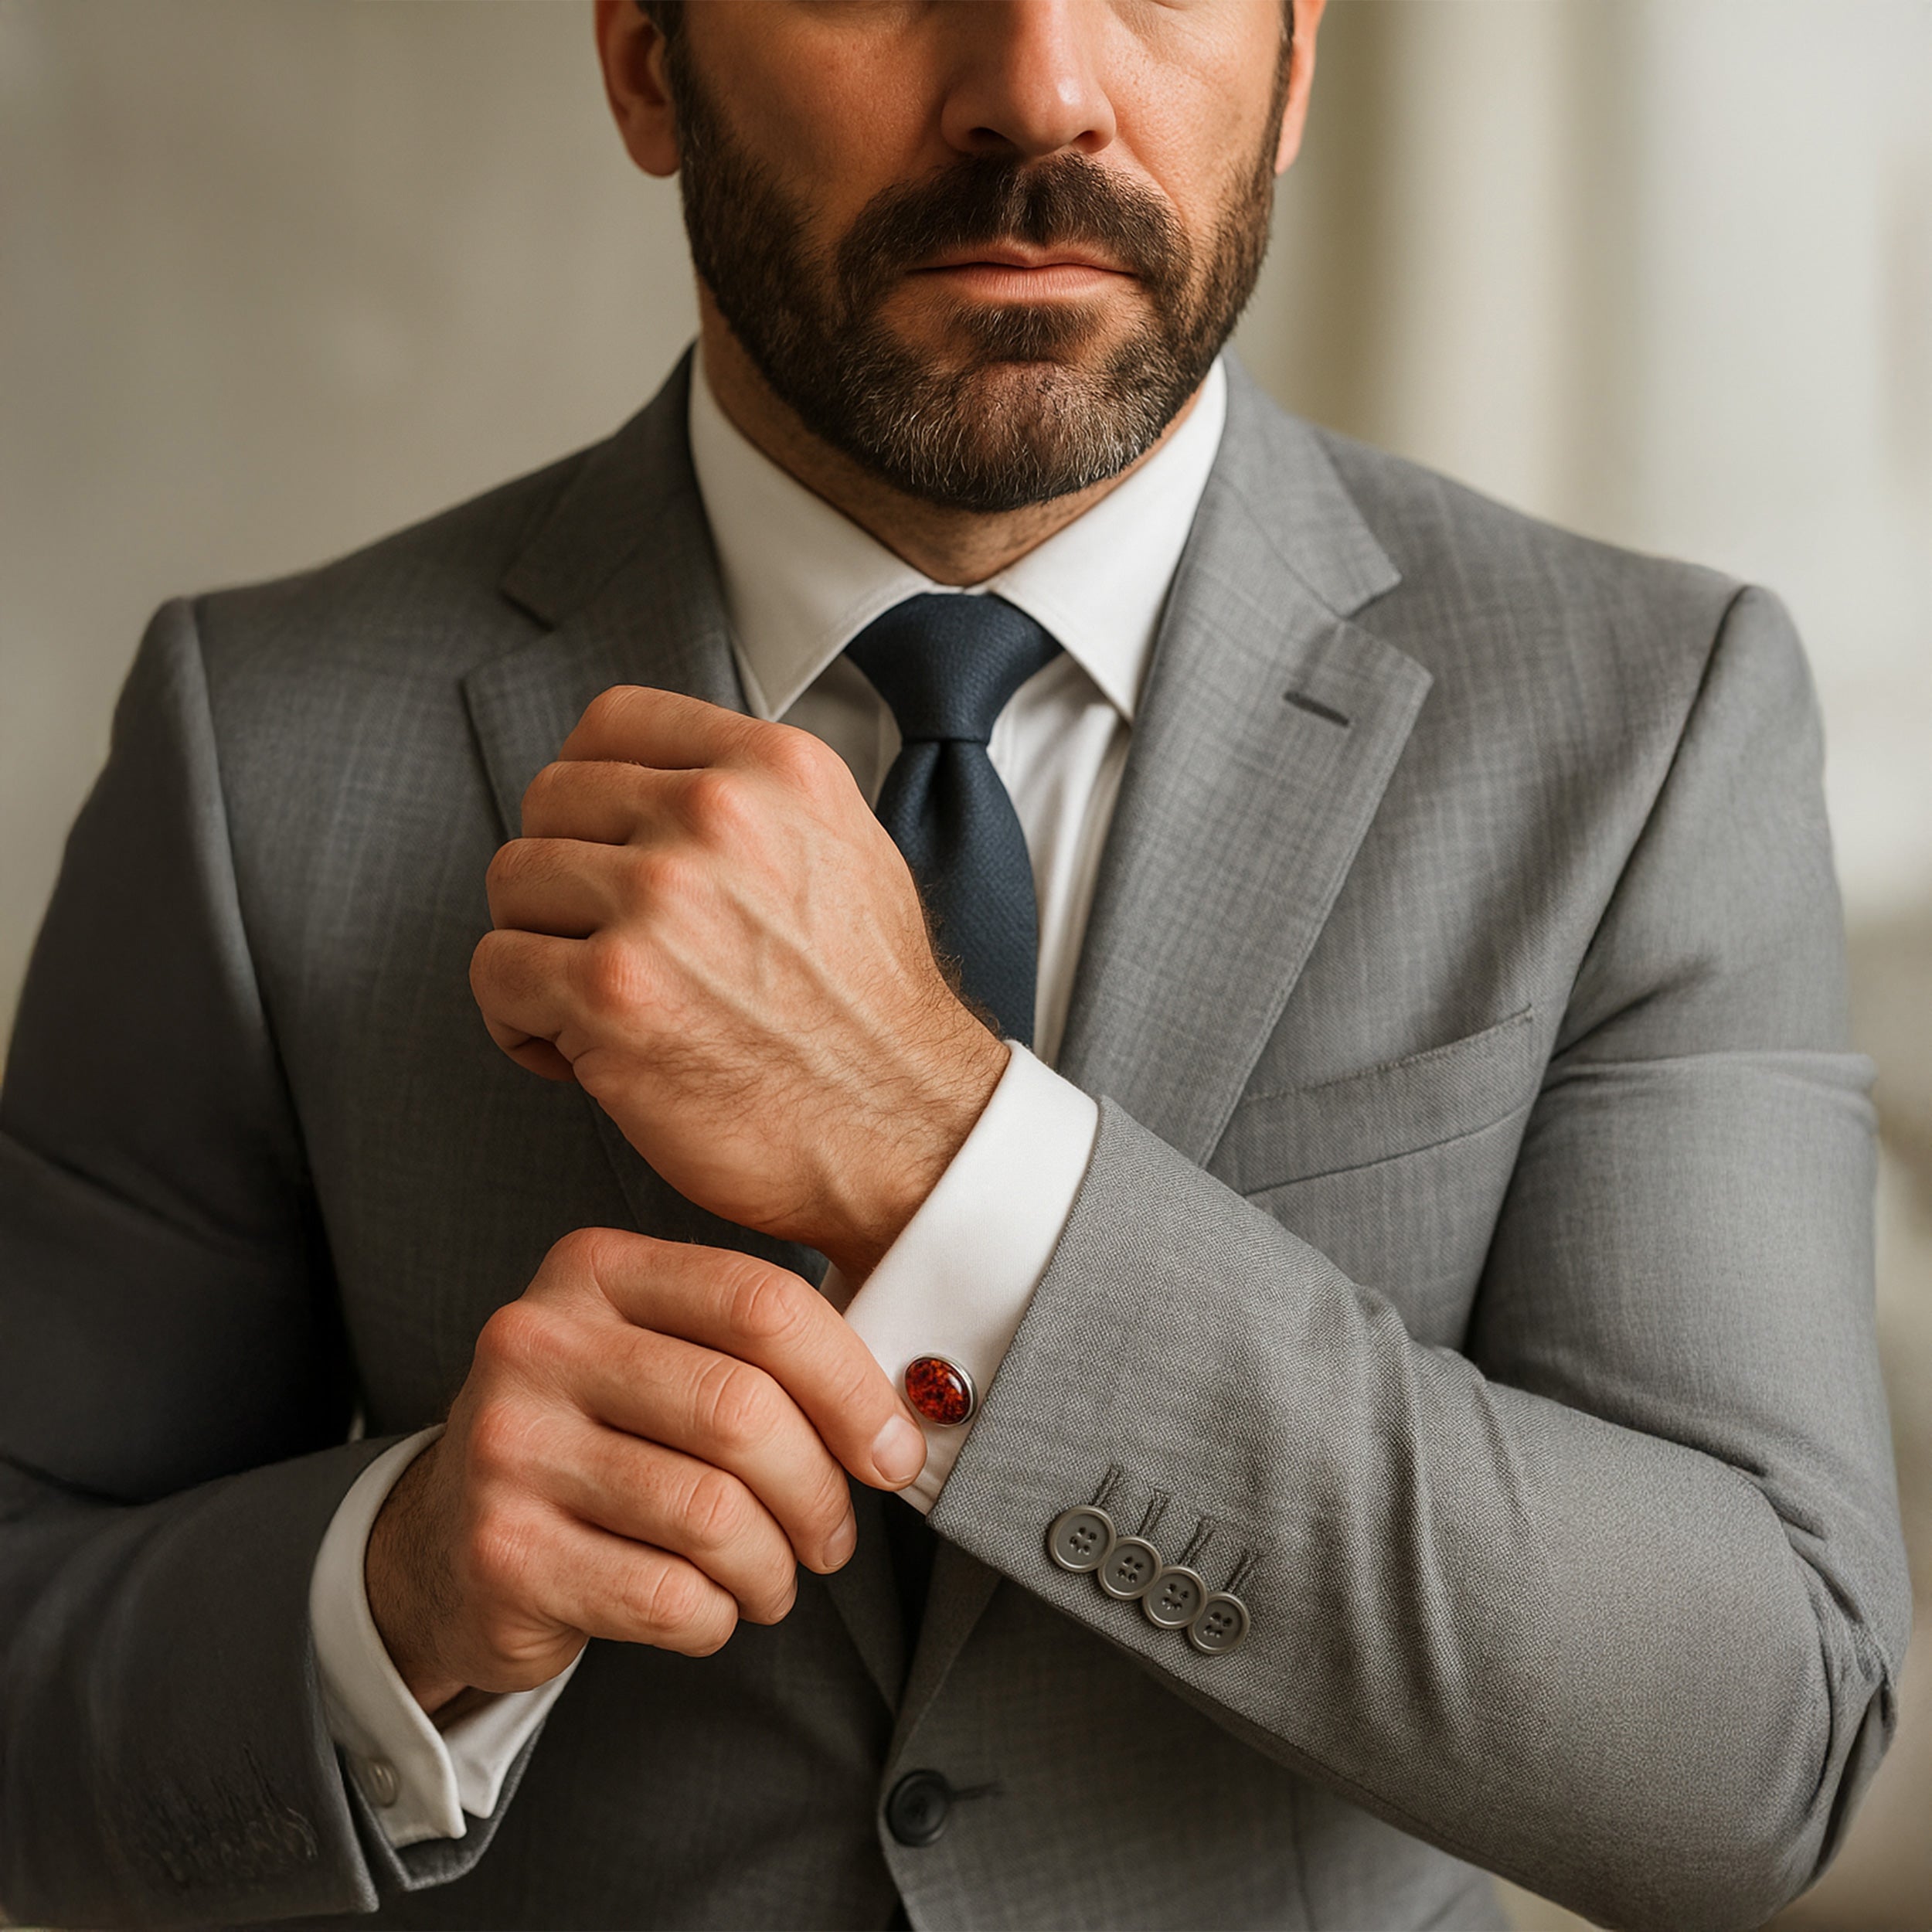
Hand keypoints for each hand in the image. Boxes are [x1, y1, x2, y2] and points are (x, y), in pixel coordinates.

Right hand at [365, 1228, 928, 1714]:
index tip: (891, 1451)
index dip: (851, 1384)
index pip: (760, 1303)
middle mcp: (538, 1341)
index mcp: (592, 1269)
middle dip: (818, 1491)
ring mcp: (509, 1447)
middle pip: (742, 1412)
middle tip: (832, 1537)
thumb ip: (757, 1354)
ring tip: (771, 1580)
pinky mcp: (502, 1553)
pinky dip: (715, 1616)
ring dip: (772, 1568)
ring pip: (713, 1515)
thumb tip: (898, 1416)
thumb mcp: (655, 1355)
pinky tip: (706, 1607)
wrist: (443, 1543)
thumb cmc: (595, 1440)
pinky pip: (667, 1597)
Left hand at [469, 685, 1008, 1276]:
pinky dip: (518, 1021)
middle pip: (550, 799)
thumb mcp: (845, 847)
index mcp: (775, 769)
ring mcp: (660, 900)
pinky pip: (496, 972)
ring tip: (597, 1000)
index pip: (613, 720)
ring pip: (513, 882)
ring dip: (539, 948)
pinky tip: (575, 1051)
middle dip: (563, 876)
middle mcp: (717, 816)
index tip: (596, 841)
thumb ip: (751, 797)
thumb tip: (645, 785)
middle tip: (603, 939)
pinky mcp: (612, 992)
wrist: (907, 1127)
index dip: (587, 786)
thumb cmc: (871, 1008)